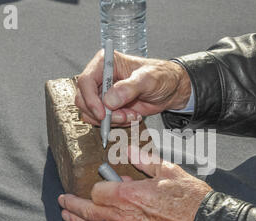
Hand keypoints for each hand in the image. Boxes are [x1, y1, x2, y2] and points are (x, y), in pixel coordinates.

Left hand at [58, 146, 211, 220]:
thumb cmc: (189, 198)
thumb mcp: (167, 170)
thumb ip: (143, 160)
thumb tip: (126, 150)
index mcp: (129, 195)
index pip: (98, 191)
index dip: (98, 185)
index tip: (104, 180)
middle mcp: (125, 217)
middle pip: (89, 212)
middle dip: (73, 206)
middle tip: (62, 202)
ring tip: (68, 216)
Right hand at [75, 50, 191, 126]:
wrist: (171, 89)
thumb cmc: (161, 77)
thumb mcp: (148, 79)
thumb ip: (129, 88)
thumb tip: (109, 101)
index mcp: (106, 63)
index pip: (85, 81)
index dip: (90, 99)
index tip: (103, 113)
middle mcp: (101, 77)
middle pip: (84, 100)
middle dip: (102, 113)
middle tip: (122, 117)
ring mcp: (104, 93)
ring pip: (91, 113)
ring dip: (111, 120)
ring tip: (131, 115)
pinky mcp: (109, 107)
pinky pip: (102, 120)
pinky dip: (116, 123)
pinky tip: (131, 116)